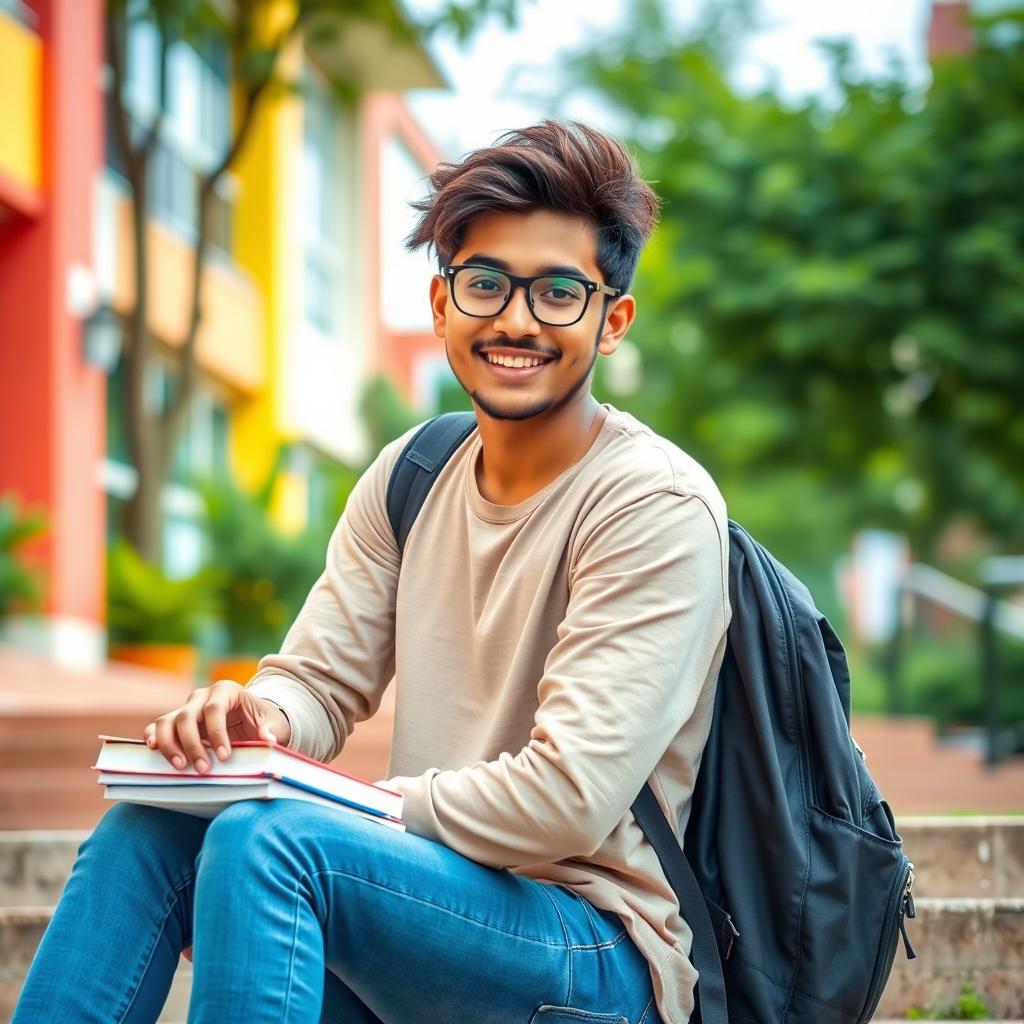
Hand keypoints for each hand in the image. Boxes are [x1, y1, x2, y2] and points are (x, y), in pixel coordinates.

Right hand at [143, 679, 291, 773]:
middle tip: (202, 769)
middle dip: (192, 744)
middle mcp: (202, 696)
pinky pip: (158, 727)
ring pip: (167, 721)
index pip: (215, 709)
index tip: (224, 757)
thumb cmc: (264, 721)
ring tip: (180, 767)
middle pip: (187, 716)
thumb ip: (272, 729)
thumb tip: (268, 739)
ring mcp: (186, 708)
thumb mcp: (275, 723)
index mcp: (226, 690)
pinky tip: (152, 751)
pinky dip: (153, 737)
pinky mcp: (176, 723)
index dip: (217, 733)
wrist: (253, 722)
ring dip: (170, 745)